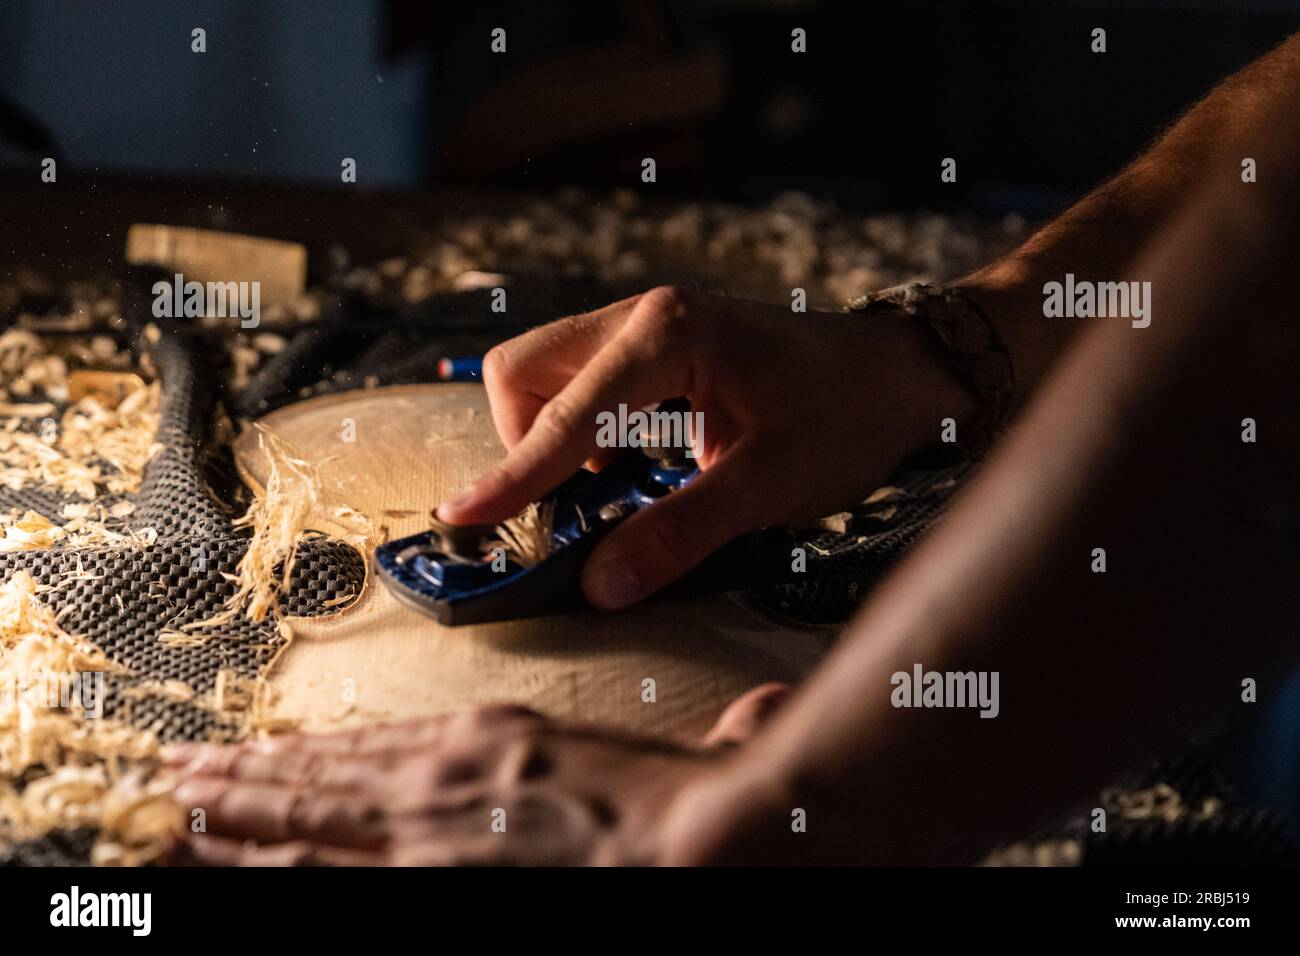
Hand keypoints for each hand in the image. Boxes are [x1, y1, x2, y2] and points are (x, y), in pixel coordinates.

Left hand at [163, 685, 789, 865]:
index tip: (265, 751)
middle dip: (245, 778)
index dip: (310, 751)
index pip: (373, 745)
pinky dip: (267, 853)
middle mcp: (440, 774)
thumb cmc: (680, 803)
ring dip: (234, 813)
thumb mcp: (683, 755)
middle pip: (320, 777)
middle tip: (181, 773)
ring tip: (178, 807)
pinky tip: (224, 849)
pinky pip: (326, 865)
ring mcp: (425, 827)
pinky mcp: (428, 871)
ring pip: (302, 819)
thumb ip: (708, 734)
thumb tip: (759, 715)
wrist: (691, 841)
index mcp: (489, 738)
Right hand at [437, 287, 973, 607]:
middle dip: (524, 441)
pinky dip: (580, 425)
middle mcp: (645, 313)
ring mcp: (648, 321)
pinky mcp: (656, 341)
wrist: (900, 373)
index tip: (460, 518)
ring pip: (546, 369)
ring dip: (551, 432)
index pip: (565, 417)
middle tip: (568, 505)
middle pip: (527, 369)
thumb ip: (678, 533)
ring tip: (605, 487)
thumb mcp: (766, 485)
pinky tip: (626, 464)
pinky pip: (581, 377)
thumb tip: (601, 586)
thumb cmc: (846, 416)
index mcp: (669, 335)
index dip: (511, 476)